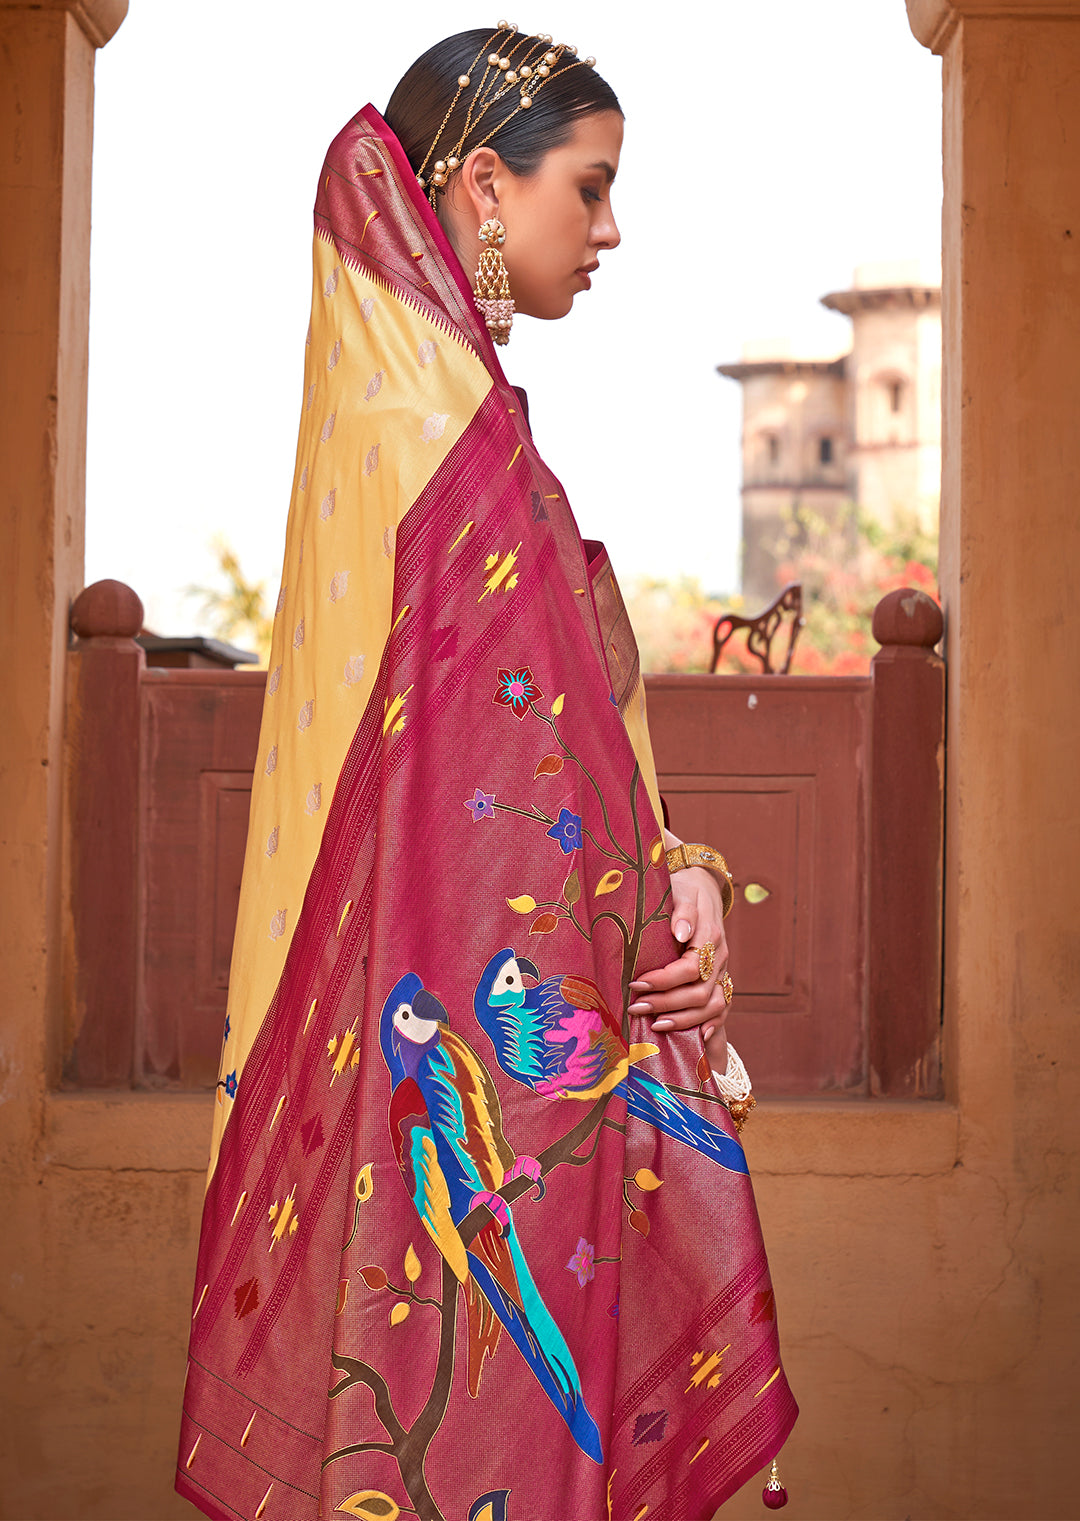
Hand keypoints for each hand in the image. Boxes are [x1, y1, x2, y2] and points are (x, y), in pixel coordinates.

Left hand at [628, 865, 730, 1070]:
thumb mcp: (681, 890)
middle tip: (636, 1007)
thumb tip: (681, 932)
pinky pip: (723, 1008)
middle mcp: (720, 957)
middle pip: (700, 993)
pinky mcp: (721, 979)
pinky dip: (712, 1026)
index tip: (636, 984)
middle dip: (666, 1004)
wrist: (703, 889)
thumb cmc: (685, 889)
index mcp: (710, 936)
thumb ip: (682, 910)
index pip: (690, 968)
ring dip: (684, 1020)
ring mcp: (723, 971)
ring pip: (713, 1006)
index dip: (664, 981)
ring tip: (656, 1025)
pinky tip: (697, 1039)